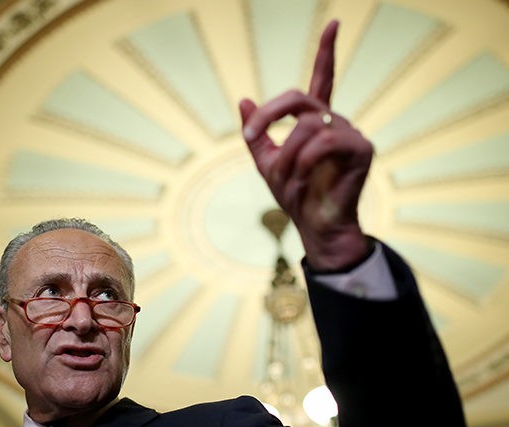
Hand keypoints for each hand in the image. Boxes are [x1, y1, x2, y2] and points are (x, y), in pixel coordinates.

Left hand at [239, 21, 373, 270]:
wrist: (314, 225)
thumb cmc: (295, 195)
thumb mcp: (266, 161)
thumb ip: (256, 132)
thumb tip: (243, 98)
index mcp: (315, 121)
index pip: (321, 80)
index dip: (326, 52)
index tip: (333, 23)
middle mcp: (335, 121)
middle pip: (297, 98)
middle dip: (269, 116)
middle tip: (253, 136)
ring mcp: (350, 133)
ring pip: (307, 125)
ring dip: (287, 154)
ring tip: (286, 179)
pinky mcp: (361, 148)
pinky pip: (324, 141)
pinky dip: (305, 161)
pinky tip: (303, 178)